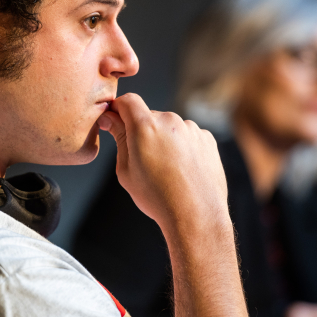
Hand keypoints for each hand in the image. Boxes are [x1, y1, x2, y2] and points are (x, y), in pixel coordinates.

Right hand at [97, 93, 227, 231]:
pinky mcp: (206, 139)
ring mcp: (191, 129)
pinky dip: (182, 147)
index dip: (119, 108)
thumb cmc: (157, 197)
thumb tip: (110, 118)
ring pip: (170, 127)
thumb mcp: (126, 170)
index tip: (116, 121)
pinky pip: (188, 136)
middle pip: (149, 116)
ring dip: (164, 140)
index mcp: (145, 126)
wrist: (196, 215)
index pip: (128, 100)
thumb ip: (118, 138)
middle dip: (142, 130)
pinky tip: (182, 170)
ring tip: (166, 169)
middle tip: (142, 159)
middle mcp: (170, 121)